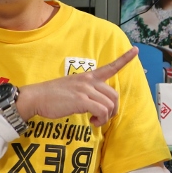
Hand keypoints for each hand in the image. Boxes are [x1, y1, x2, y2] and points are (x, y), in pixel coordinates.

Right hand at [16, 47, 138, 126]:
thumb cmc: (53, 96)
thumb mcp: (73, 87)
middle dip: (113, 110)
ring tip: (95, 121)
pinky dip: (100, 120)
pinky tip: (92, 122)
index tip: (135, 50)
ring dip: (105, 117)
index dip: (124, 59)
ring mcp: (85, 90)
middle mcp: (89, 81)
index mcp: (88, 76)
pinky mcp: (81, 100)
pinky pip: (102, 111)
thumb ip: (87, 91)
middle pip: (114, 95)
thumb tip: (98, 105)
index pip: (110, 66)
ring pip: (109, 105)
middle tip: (103, 118)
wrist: (36, 98)